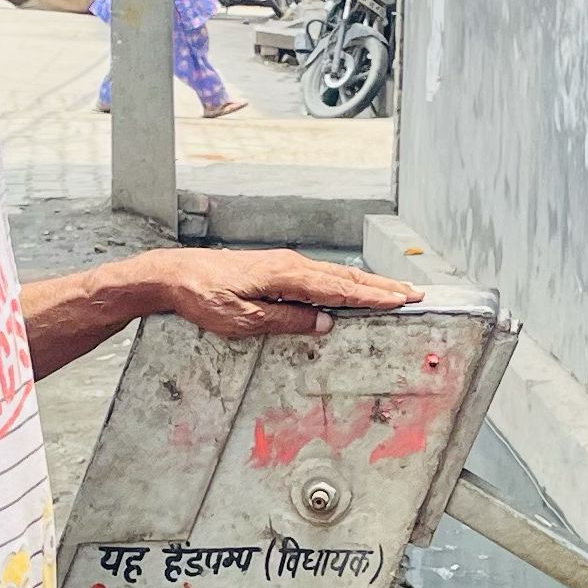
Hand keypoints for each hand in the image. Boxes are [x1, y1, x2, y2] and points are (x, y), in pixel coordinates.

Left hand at [125, 248, 420, 338]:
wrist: (174, 273)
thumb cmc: (203, 297)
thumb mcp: (242, 319)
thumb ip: (286, 320)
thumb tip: (324, 323)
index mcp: (286, 275)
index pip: (339, 288)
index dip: (374, 296)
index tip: (402, 300)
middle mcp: (290, 264)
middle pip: (345, 278)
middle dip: (382, 287)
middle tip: (414, 293)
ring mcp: (284, 264)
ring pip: (335, 275)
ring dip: (367, 284)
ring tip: (394, 290)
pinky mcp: (276, 268)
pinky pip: (320, 276)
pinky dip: (344, 282)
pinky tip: (353, 287)